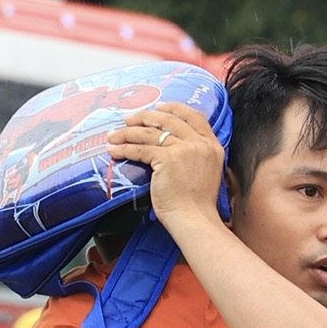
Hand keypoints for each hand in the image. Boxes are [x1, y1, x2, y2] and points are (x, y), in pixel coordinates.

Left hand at [107, 101, 224, 235]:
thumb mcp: (204, 173)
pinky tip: (114, 150)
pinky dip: (125, 148)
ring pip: (150, 133)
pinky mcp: (167, 158)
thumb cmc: (197, 206)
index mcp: (212, 146)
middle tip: (129, 120)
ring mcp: (184, 149)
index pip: (194, 116)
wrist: (195, 220)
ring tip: (114, 135)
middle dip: (145, 117)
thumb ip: (194, 156)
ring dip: (128, 132)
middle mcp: (200, 143)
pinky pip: (141, 148)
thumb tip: (172, 149)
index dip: (174, 108)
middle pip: (169, 119)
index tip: (159, 107)